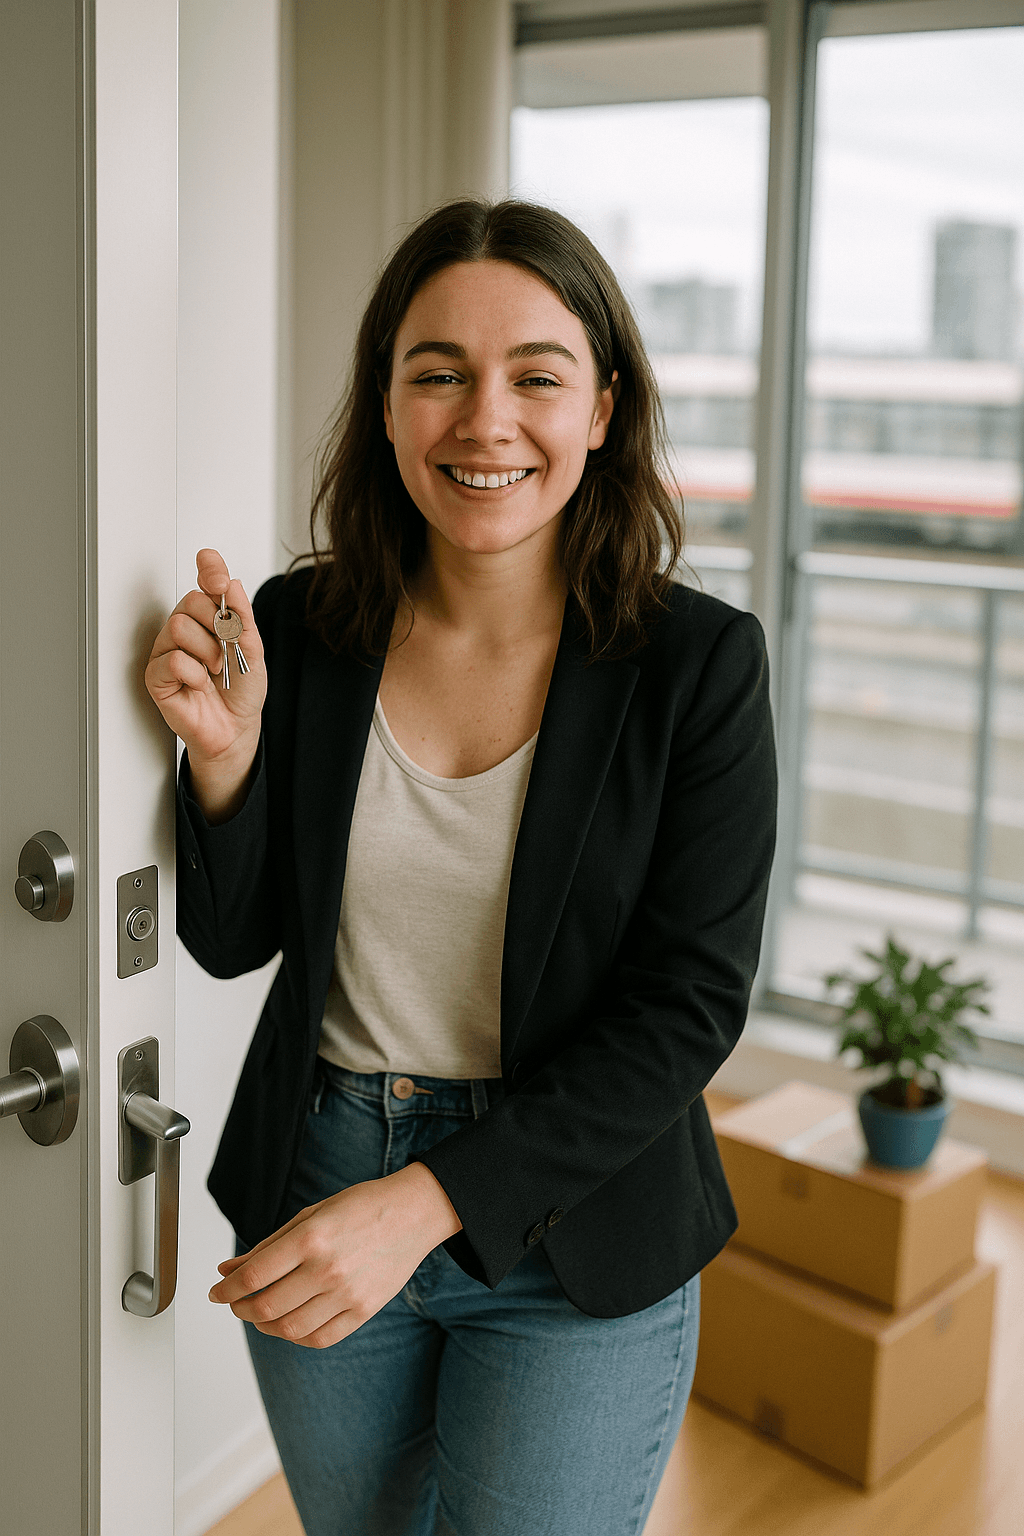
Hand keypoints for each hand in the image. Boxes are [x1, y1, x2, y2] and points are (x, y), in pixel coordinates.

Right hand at [145, 549, 266, 819]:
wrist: (236, 729)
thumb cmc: (242, 691)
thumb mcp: (253, 651)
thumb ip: (242, 618)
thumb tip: (232, 584)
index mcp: (209, 617)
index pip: (205, 580)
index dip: (210, 570)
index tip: (217, 574)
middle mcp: (184, 629)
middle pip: (190, 601)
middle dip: (216, 627)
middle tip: (227, 652)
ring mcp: (167, 651)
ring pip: (178, 627)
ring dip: (208, 653)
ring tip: (215, 672)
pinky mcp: (156, 676)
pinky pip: (173, 660)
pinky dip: (194, 674)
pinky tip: (199, 685)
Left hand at [208, 1162, 462, 1348]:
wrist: (414, 1213)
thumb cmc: (362, 1207)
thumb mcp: (310, 1214)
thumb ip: (267, 1246)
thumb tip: (228, 1269)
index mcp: (311, 1238)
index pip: (253, 1276)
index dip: (225, 1289)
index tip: (216, 1291)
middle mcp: (327, 1269)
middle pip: (266, 1307)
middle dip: (240, 1308)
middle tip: (234, 1302)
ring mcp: (347, 1294)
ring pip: (289, 1329)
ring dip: (264, 1325)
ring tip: (259, 1313)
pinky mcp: (363, 1311)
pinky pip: (319, 1338)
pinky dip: (296, 1337)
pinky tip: (289, 1323)